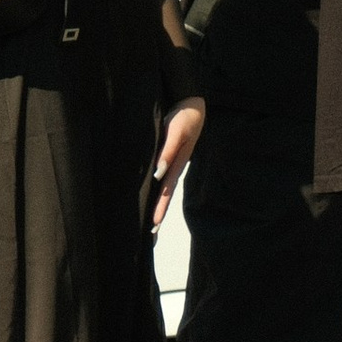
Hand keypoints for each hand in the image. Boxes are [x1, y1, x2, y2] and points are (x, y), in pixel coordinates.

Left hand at [148, 98, 206, 230]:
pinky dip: (154, 189)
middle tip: (151, 236)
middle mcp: (173, 168)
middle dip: (158, 214)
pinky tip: (149, 195)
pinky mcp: (168, 156)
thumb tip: (158, 174)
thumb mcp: (176, 133)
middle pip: (164, 196)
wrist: (192, 106)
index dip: (159, 209)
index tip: (153, 226)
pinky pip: (159, 177)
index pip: (165, 193)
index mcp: (175, 165)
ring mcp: (171, 163)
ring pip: (162, 189)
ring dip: (157, 205)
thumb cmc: (184, 118)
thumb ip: (167, 152)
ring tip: (151, 223)